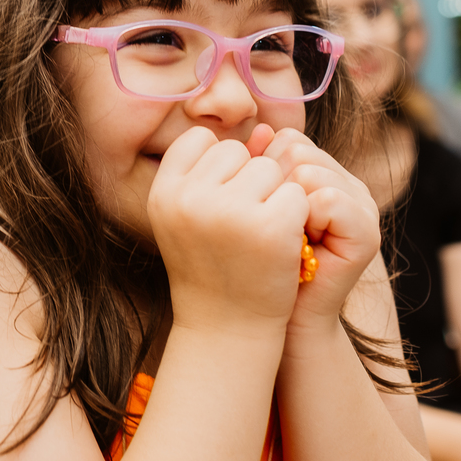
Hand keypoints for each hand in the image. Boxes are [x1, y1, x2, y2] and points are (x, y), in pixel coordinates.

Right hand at [148, 124, 309, 336]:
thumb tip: (266, 130)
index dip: (219, 168)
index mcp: (163, 192)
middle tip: (240, 228)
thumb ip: (217, 171)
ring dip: (275, 197)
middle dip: (249, 182)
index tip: (218, 205)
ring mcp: (229, 211)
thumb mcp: (193, 215)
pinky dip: (297, 217)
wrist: (227, 330)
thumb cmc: (211, 266)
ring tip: (259, 236)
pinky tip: (282, 245)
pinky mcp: (269, 226)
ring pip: (270, 168)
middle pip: (238, 151)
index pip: (200, 140)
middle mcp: (189, 198)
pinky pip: (297, 193)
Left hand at [259, 128, 380, 327]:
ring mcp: (362, 206)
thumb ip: (256, 168)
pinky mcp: (366, 232)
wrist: (278, 320)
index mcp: (322, 173)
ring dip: (284, 206)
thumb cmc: (256, 263)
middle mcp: (347, 183)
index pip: (288, 139)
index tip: (254, 208)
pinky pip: (329, 198)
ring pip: (310, 171)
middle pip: (297, 150)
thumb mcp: (251, 208)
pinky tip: (296, 245)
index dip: (261, 168)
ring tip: (282, 238)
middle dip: (270, 186)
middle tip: (267, 227)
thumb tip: (259, 130)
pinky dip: (305, 220)